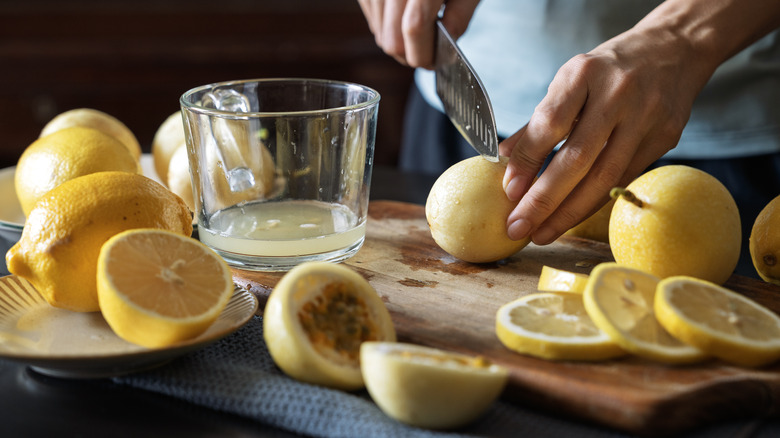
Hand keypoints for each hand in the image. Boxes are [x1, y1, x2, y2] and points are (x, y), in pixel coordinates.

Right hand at [357, 0, 480, 67]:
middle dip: (411, 55)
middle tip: (428, 51)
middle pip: (392, 39)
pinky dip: (388, 26)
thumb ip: (460, 17)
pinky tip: (404, 14)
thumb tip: (446, 49)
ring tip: (419, 27)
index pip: (414, 28)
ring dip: (400, 41)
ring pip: (380, 34)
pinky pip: (373, 20)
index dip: (424, 54)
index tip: (434, 62)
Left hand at [499, 20, 716, 244]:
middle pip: (577, 158)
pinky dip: (594, 202)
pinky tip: (572, 218)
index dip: (527, 161)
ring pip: (604, 177)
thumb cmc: (607, 71)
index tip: (509, 191)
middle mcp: (617, 94)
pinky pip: (624, 178)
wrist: (673, 49)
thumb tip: (504, 161)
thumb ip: (538, 122)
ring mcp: (646, 117)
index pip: (549, 123)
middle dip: (544, 200)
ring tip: (541, 234)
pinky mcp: (666, 137)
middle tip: (518, 227)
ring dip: (569, 212)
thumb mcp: (569, 82)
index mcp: (584, 74)